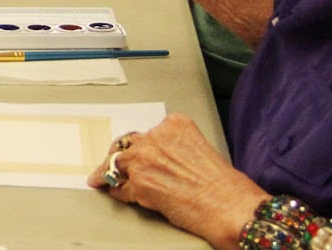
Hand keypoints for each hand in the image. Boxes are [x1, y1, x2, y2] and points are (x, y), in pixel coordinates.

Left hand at [87, 114, 265, 245]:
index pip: (146, 132)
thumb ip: (174, 147)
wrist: (231, 207)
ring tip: (100, 179)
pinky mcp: (140, 184)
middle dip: (118, 156)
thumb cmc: (223, 185)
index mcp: (174, 125)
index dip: (137, 145)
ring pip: (117, 164)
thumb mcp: (198, 149)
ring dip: (109, 173)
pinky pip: (121, 188)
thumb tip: (159, 160)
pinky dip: (117, 193)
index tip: (132, 149)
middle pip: (126, 145)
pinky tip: (115, 193)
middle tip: (110, 163)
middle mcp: (156, 138)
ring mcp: (145, 160)